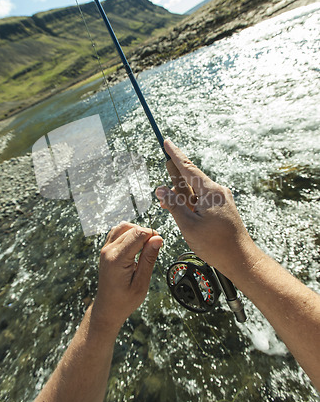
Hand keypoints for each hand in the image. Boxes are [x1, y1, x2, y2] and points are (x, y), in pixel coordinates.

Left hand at [92, 222, 162, 332]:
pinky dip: (128, 233)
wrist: (107, 308)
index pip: (137, 234)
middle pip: (131, 229)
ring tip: (145, 246)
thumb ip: (148, 259)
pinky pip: (117, 232)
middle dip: (146, 233)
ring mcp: (105, 249)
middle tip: (154, 248)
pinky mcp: (105, 249)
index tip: (160, 244)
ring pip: (123, 226)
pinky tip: (135, 244)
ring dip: (137, 231)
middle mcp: (108, 251)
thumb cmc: (125, 300)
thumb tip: (158, 238)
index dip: (152, 235)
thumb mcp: (141, 283)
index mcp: (117, 260)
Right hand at [156, 140, 254, 277]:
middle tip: (162, 195)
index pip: (188, 167)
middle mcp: (218, 191)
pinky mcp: (223, 209)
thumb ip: (174, 204)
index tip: (167, 142)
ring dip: (181, 197)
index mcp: (211, 191)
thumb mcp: (188, 225)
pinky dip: (190, 204)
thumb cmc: (216, 244)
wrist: (241, 259)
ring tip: (169, 207)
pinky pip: (202, 200)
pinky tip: (183, 213)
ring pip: (196, 192)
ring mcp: (222, 200)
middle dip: (174, 184)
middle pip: (190, 180)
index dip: (175, 155)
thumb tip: (161, 189)